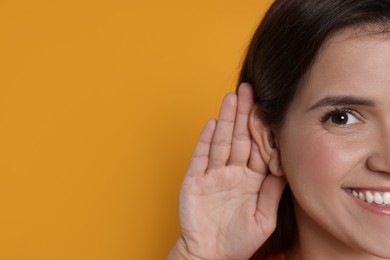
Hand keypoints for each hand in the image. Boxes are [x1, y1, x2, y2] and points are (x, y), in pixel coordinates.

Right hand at [169, 83, 285, 259]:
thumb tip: (285, 167)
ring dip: (226, 120)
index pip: (258, 149)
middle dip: (244, 114)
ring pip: (221, 142)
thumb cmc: (238, 241)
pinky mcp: (194, 181)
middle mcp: (232, 173)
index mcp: (251, 180)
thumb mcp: (264, 219)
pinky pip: (201, 157)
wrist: (211, 255)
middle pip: (239, 139)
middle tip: (248, 90)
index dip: (262, 129)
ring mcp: (212, 175)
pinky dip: (206, 140)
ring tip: (231, 98)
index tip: (268, 108)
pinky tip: (212, 124)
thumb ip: (273, 192)